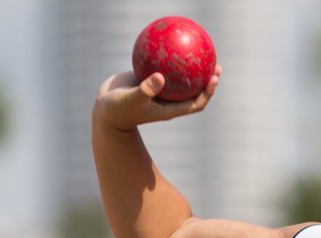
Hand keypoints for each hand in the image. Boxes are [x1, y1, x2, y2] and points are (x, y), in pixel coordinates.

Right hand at [92, 65, 221, 130]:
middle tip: (216, 66)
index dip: (207, 93)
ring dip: (193, 71)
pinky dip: (169, 60)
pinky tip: (171, 45)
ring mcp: (160, 92)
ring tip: (201, 54)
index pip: (195, 104)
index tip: (214, 79)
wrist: (104, 108)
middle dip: (207, 81)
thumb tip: (161, 77)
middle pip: (194, 92)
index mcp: (169, 109)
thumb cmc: (118, 109)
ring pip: (181, 81)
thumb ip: (146, 90)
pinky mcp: (151, 81)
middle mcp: (168, 102)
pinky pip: (164, 69)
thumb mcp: (131, 100)